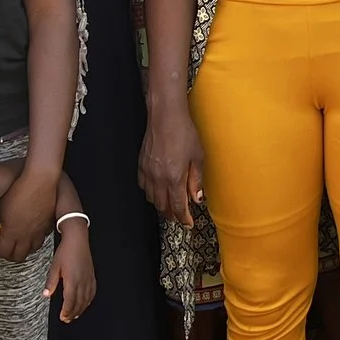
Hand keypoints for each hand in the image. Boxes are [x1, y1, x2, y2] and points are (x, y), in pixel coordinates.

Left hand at [0, 167, 59, 261]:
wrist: (39, 180)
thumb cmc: (19, 189)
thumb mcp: (2, 206)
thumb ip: (2, 220)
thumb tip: (1, 225)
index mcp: (11, 231)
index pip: (3, 252)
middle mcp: (26, 235)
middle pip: (19, 256)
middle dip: (12, 255)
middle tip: (8, 250)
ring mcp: (38, 231)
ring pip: (33, 249)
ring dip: (26, 248)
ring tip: (22, 243)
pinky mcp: (48, 224)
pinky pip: (42, 237)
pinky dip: (37, 237)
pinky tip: (34, 231)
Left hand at [47, 210, 95, 322]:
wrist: (77, 240)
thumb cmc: (65, 252)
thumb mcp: (54, 267)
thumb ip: (51, 282)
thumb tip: (46, 295)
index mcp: (72, 280)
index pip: (70, 301)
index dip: (66, 311)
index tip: (62, 317)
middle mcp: (82, 281)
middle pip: (79, 302)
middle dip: (73, 312)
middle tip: (67, 319)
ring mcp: (88, 279)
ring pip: (86, 299)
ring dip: (81, 308)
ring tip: (75, 315)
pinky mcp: (92, 275)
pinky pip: (92, 291)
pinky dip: (89, 300)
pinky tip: (86, 303)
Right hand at [140, 106, 205, 225]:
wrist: (165, 116)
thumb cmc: (184, 132)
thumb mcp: (198, 157)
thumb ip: (196, 180)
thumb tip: (197, 198)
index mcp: (174, 178)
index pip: (178, 206)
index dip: (184, 218)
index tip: (188, 223)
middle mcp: (159, 178)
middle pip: (163, 206)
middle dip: (172, 214)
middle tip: (180, 216)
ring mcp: (148, 172)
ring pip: (152, 198)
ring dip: (161, 204)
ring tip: (170, 204)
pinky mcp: (141, 165)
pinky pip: (144, 186)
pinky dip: (151, 192)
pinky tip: (158, 189)